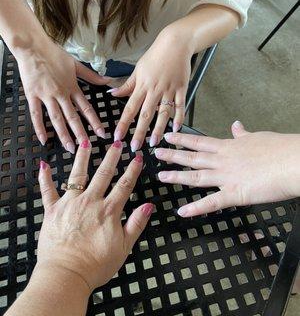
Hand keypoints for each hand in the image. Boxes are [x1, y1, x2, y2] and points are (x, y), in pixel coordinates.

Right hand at [16, 39, 110, 151]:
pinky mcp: (33, 95)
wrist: (33, 46)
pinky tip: (44, 139)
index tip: (101, 133)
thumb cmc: (53, 53)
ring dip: (64, 134)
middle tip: (87, 146)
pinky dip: (40, 127)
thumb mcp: (76, 64)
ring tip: (70, 147)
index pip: (86, 108)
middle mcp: (61, 93)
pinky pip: (36, 114)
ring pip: (57, 118)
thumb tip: (107, 80)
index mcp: (72, 86)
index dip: (94, 122)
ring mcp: (46, 95)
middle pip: (73, 117)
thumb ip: (92, 75)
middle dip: (81, 133)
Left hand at [36, 140, 152, 290]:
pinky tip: (44, 165)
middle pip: (103, 173)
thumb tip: (149, 206)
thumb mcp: (124, 247)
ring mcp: (70, 204)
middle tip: (117, 143)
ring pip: (77, 175)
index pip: (125, 184)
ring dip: (83, 157)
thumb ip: (136, 224)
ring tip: (86, 142)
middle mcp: (90, 202)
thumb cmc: (95, 265)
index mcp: (109, 211)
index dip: (133, 169)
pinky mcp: (52, 211)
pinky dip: (45, 177)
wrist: (66, 275)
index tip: (137, 157)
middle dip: (111, 156)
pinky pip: (48, 191)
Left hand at [109, 30, 191, 150]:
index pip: (130, 108)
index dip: (123, 123)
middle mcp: (155, 90)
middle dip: (139, 132)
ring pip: (163, 113)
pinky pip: (180, 106)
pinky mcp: (182, 88)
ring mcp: (169, 90)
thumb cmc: (155, 56)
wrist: (175, 44)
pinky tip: (176, 129)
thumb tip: (112, 93)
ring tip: (154, 143)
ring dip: (158, 129)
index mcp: (142, 85)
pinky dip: (179, 118)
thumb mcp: (138, 69)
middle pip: (145, 115)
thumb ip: (127, 84)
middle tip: (135, 147)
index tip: (118, 136)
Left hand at [155, 121, 299, 216]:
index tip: (169, 137)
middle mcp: (223, 161)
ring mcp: (226, 177)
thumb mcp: (257, 136)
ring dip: (177, 176)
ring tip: (161, 175)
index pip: (199, 142)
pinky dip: (196, 208)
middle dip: (172, 155)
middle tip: (156, 153)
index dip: (182, 140)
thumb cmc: (278, 149)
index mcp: (228, 146)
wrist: (292, 162)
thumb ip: (243, 134)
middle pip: (192, 157)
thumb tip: (236, 126)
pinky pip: (211, 202)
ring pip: (196, 177)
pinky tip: (182, 211)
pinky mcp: (234, 194)